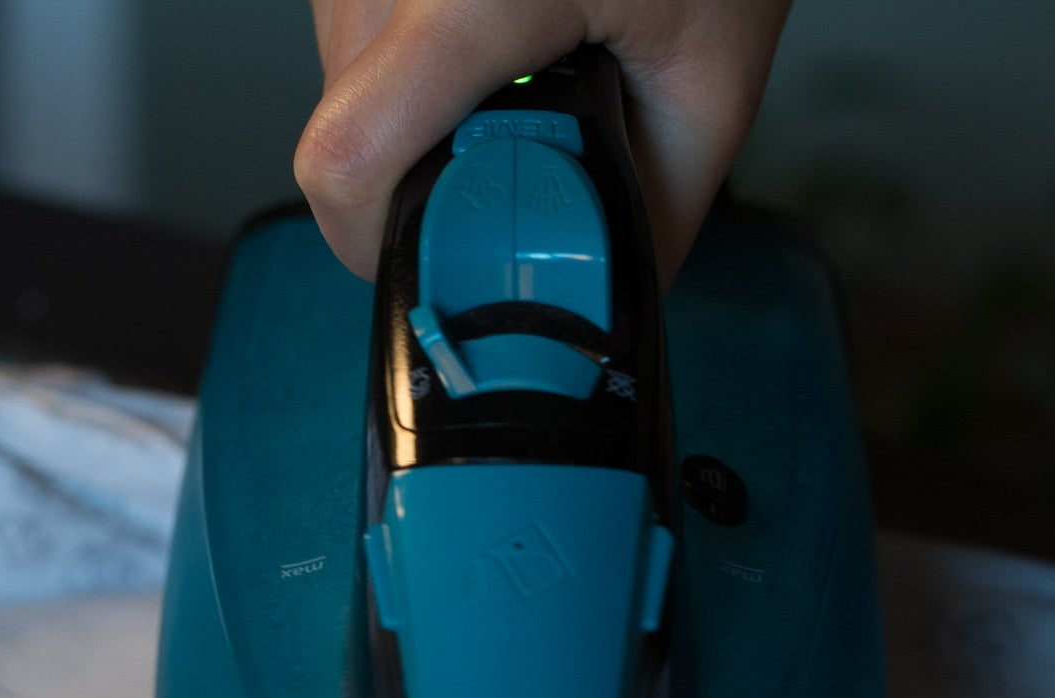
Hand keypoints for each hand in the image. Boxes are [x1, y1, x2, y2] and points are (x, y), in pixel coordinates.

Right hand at [297, 0, 791, 284]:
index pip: (354, 164)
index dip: (385, 250)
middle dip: (427, 188)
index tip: (452, 264)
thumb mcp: (712, 78)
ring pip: (342, 93)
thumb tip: (601, 298)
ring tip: (519, 81)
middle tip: (522, 164)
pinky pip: (352, 42)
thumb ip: (656, 210)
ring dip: (420, 126)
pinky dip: (413, 72)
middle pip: (345, 140)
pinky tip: (492, 43)